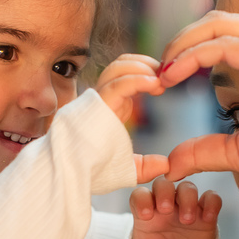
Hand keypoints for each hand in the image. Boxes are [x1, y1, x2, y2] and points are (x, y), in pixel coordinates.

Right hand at [95, 53, 168, 183]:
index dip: (145, 71)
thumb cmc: (93, 170)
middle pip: (121, 64)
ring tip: (159, 80)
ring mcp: (98, 100)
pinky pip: (119, 84)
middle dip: (144, 63)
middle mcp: (103, 99)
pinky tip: (154, 85)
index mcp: (110, 106)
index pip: (124, 73)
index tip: (163, 83)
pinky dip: (138, 80)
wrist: (73, 174)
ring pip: (118, 68)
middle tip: (164, 75)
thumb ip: (146, 166)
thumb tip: (165, 165)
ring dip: (142, 68)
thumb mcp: (126, 168)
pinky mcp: (97, 106)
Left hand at [130, 178, 220, 238]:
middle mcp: (165, 202)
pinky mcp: (205, 210)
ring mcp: (186, 204)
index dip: (141, 200)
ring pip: (187, 187)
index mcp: (146, 211)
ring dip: (188, 199)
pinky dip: (212, 203)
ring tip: (187, 221)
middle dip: (164, 193)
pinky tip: (208, 219)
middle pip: (163, 184)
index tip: (145, 215)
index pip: (140, 195)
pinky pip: (211, 197)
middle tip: (166, 210)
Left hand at [158, 11, 238, 191]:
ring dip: (184, 45)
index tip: (166, 77)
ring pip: (220, 27)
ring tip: (162, 72)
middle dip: (184, 40)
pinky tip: (175, 74)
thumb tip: (174, 163)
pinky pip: (226, 46)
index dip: (193, 50)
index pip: (229, 36)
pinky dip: (195, 56)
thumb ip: (209, 149)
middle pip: (221, 22)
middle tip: (159, 68)